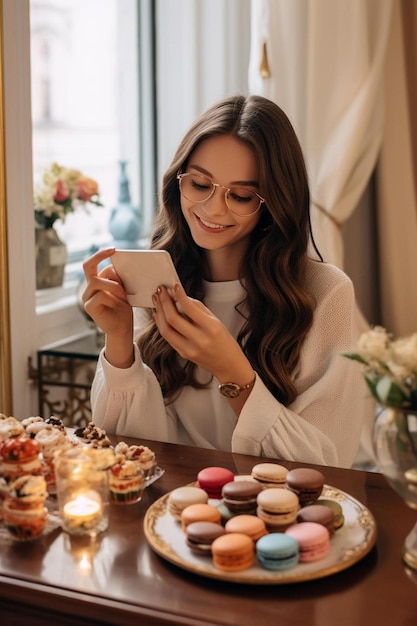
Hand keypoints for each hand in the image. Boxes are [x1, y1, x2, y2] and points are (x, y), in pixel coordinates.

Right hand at [82, 248, 133, 367]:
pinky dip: (112, 297)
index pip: (92, 263)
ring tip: (124, 293)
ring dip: (113, 285)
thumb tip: (121, 265)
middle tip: (113, 251)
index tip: (114, 249)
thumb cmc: (123, 308)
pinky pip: (100, 295)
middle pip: (87, 266)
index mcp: (95, 281)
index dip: (102, 254)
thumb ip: (118, 278)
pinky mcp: (89, 307)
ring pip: (96, 281)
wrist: (122, 328)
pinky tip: (120, 302)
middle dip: (99, 256)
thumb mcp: (123, 289)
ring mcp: (87, 297)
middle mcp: (88, 287)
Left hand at [152, 283, 253, 385]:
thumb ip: (199, 308)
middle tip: (161, 290)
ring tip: (157, 300)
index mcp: (211, 328)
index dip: (179, 295)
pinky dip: (161, 324)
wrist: (228, 366)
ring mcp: (189, 349)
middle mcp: (199, 340)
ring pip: (166, 329)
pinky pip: (168, 337)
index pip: (190, 308)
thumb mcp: (217, 321)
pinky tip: (159, 314)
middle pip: (173, 319)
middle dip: (164, 302)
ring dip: (159, 312)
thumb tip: (182, 297)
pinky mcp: (182, 354)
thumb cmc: (225, 342)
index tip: (175, 286)